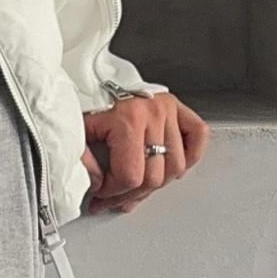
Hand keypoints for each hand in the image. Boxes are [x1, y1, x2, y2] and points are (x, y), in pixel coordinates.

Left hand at [81, 89, 209, 213]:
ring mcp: (170, 112)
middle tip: (114, 197)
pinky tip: (169, 168)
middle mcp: (153, 113)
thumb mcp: (78, 132)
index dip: (113, 192)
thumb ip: (82, 160)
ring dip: (156, 184)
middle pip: (154, 178)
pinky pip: (198, 139)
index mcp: (128, 118)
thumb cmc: (90, 105)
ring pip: (176, 168)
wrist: (99, 79)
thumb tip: (97, 183)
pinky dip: (189, 157)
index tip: (101, 191)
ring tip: (137, 187)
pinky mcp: (181, 110)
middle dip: (130, 194)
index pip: (131, 176)